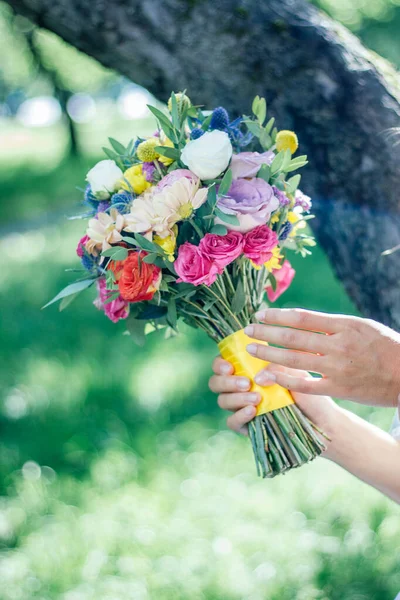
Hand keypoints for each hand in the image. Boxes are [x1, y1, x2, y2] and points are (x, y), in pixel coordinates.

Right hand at [209, 357, 337, 445]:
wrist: (322, 422)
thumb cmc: (309, 392)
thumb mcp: (296, 374)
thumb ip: (277, 368)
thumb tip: (257, 376)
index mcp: (248, 370)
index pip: (224, 363)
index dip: (220, 363)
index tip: (229, 366)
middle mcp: (241, 388)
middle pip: (216, 382)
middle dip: (226, 381)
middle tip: (245, 383)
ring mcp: (242, 408)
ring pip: (222, 401)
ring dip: (235, 398)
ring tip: (256, 398)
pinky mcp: (247, 427)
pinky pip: (231, 422)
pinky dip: (239, 415)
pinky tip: (252, 412)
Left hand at [244, 308, 399, 406]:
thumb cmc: (385, 346)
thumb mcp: (361, 326)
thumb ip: (332, 324)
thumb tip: (302, 320)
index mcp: (343, 325)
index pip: (302, 317)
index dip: (278, 315)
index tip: (261, 314)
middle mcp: (337, 344)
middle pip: (293, 337)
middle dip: (266, 333)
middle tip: (247, 331)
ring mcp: (337, 367)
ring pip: (295, 360)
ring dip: (269, 354)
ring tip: (252, 351)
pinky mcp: (338, 388)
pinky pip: (306, 384)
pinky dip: (286, 380)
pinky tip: (270, 376)